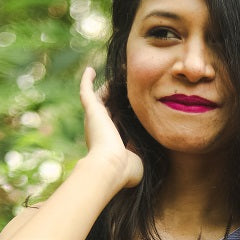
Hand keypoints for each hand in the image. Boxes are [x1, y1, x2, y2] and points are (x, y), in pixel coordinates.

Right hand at [80, 66, 143, 190]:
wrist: (111, 167)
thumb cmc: (126, 170)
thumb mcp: (140, 159)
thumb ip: (144, 150)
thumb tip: (152, 143)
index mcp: (111, 142)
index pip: (119, 123)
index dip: (126, 114)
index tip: (136, 105)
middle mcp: (100, 130)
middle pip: (110, 108)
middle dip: (118, 97)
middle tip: (129, 83)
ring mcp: (94, 120)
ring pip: (100, 97)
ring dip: (108, 85)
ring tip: (120, 71)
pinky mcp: (91, 111)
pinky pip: (86, 92)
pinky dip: (87, 80)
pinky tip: (90, 70)